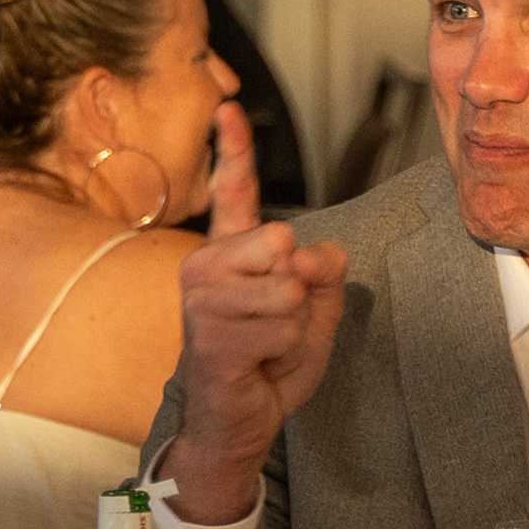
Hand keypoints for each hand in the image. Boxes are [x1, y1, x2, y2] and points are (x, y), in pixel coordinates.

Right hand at [166, 104, 346, 525]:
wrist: (238, 421)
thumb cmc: (269, 362)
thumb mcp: (314, 311)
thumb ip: (325, 272)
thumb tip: (311, 255)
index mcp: (231, 252)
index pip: (235, 191)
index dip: (234, 149)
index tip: (226, 107)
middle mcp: (207, 266)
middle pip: (281, 240)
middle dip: (297, 286)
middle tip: (275, 320)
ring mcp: (203, 302)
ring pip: (286, 290)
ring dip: (292, 325)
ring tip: (266, 346)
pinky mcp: (211, 338)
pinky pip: (280, 328)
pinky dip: (284, 352)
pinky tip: (258, 365)